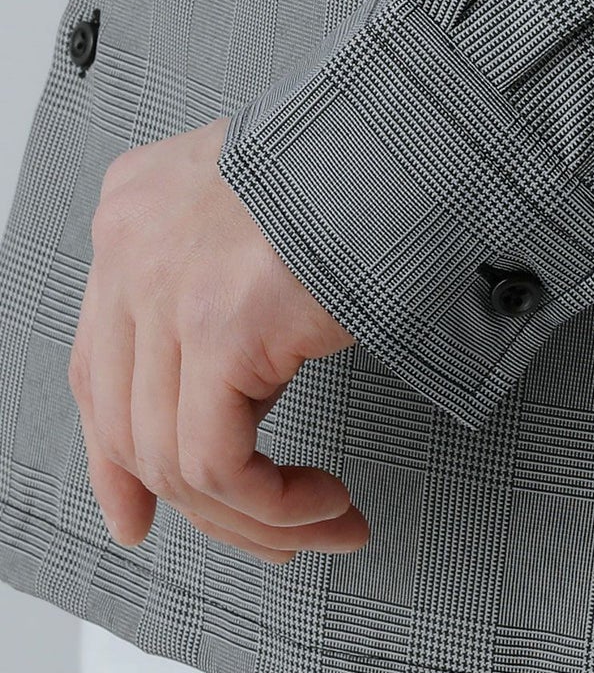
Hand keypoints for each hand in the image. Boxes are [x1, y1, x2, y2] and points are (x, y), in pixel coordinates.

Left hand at [69, 115, 368, 565]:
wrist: (418, 136)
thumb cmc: (369, 164)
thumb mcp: (267, 207)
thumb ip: (224, 271)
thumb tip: (235, 382)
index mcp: (135, 212)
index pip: (96, 366)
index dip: (116, 458)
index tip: (140, 514)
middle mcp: (130, 246)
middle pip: (127, 424)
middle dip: (202, 507)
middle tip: (279, 536)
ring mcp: (164, 286)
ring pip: (173, 459)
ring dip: (255, 517)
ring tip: (326, 523)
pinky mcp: (220, 326)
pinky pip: (219, 463)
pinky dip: (273, 505)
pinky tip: (325, 500)